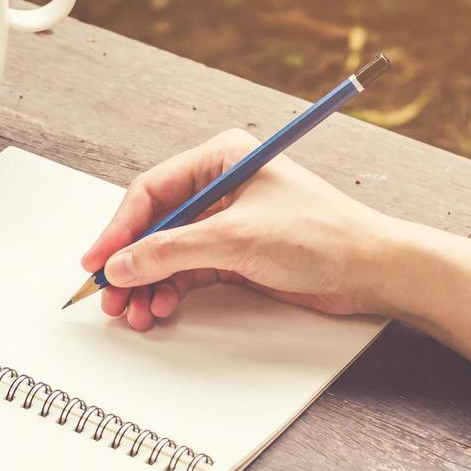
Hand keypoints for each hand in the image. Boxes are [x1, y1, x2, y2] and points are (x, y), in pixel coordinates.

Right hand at [80, 128, 404, 329]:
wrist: (372, 271)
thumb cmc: (323, 236)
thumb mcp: (237, 240)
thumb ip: (172, 251)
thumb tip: (123, 264)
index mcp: (221, 159)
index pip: (152, 191)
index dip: (119, 229)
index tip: (98, 260)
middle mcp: (220, 186)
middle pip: (154, 225)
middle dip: (130, 264)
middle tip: (110, 295)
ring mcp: (226, 222)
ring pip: (167, 253)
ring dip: (147, 283)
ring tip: (135, 311)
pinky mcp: (234, 254)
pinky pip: (186, 271)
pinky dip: (169, 291)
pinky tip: (160, 307)